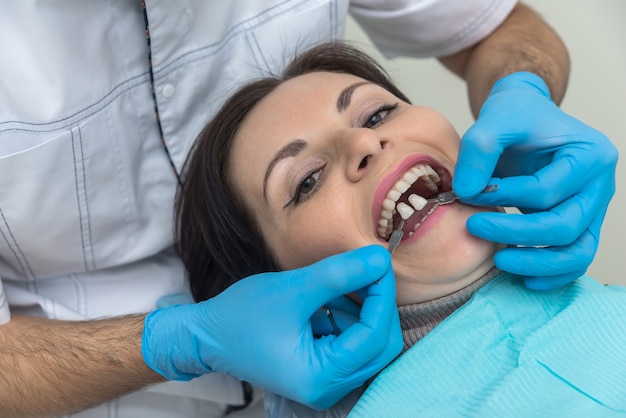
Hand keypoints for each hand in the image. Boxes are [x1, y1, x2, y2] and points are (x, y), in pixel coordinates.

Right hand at [142, 245, 401, 408]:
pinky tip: (327, 297)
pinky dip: (346, 316)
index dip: (382, 296)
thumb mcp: (294, 289)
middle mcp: (328, 388)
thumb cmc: (242, 316)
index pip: (374, 337)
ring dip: (360, 308)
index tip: (378, 263)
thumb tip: (380, 258)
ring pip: (367, 343)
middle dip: (376, 305)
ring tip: (335, 283)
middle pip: (379, 346)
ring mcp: (325, 382)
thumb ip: (340, 274)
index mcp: (320, 377)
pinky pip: (350, 342)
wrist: (208, 335)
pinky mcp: (319, 369)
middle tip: (366, 270)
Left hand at [453, 72, 616, 289]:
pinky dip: (552, 273)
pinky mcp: (579, 224)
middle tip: (475, 226)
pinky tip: (522, 278)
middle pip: (566, 225)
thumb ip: (479, 149)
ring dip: (537, 262)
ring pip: (578, 250)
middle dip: (517, 234)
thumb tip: (466, 192)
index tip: (471, 192)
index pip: (547, 190)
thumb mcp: (495, 119)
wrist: (525, 117)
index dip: (506, 196)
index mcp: (588, 154)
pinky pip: (575, 258)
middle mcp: (599, 185)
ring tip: (498, 261)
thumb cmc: (515, 115)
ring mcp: (592, 208)